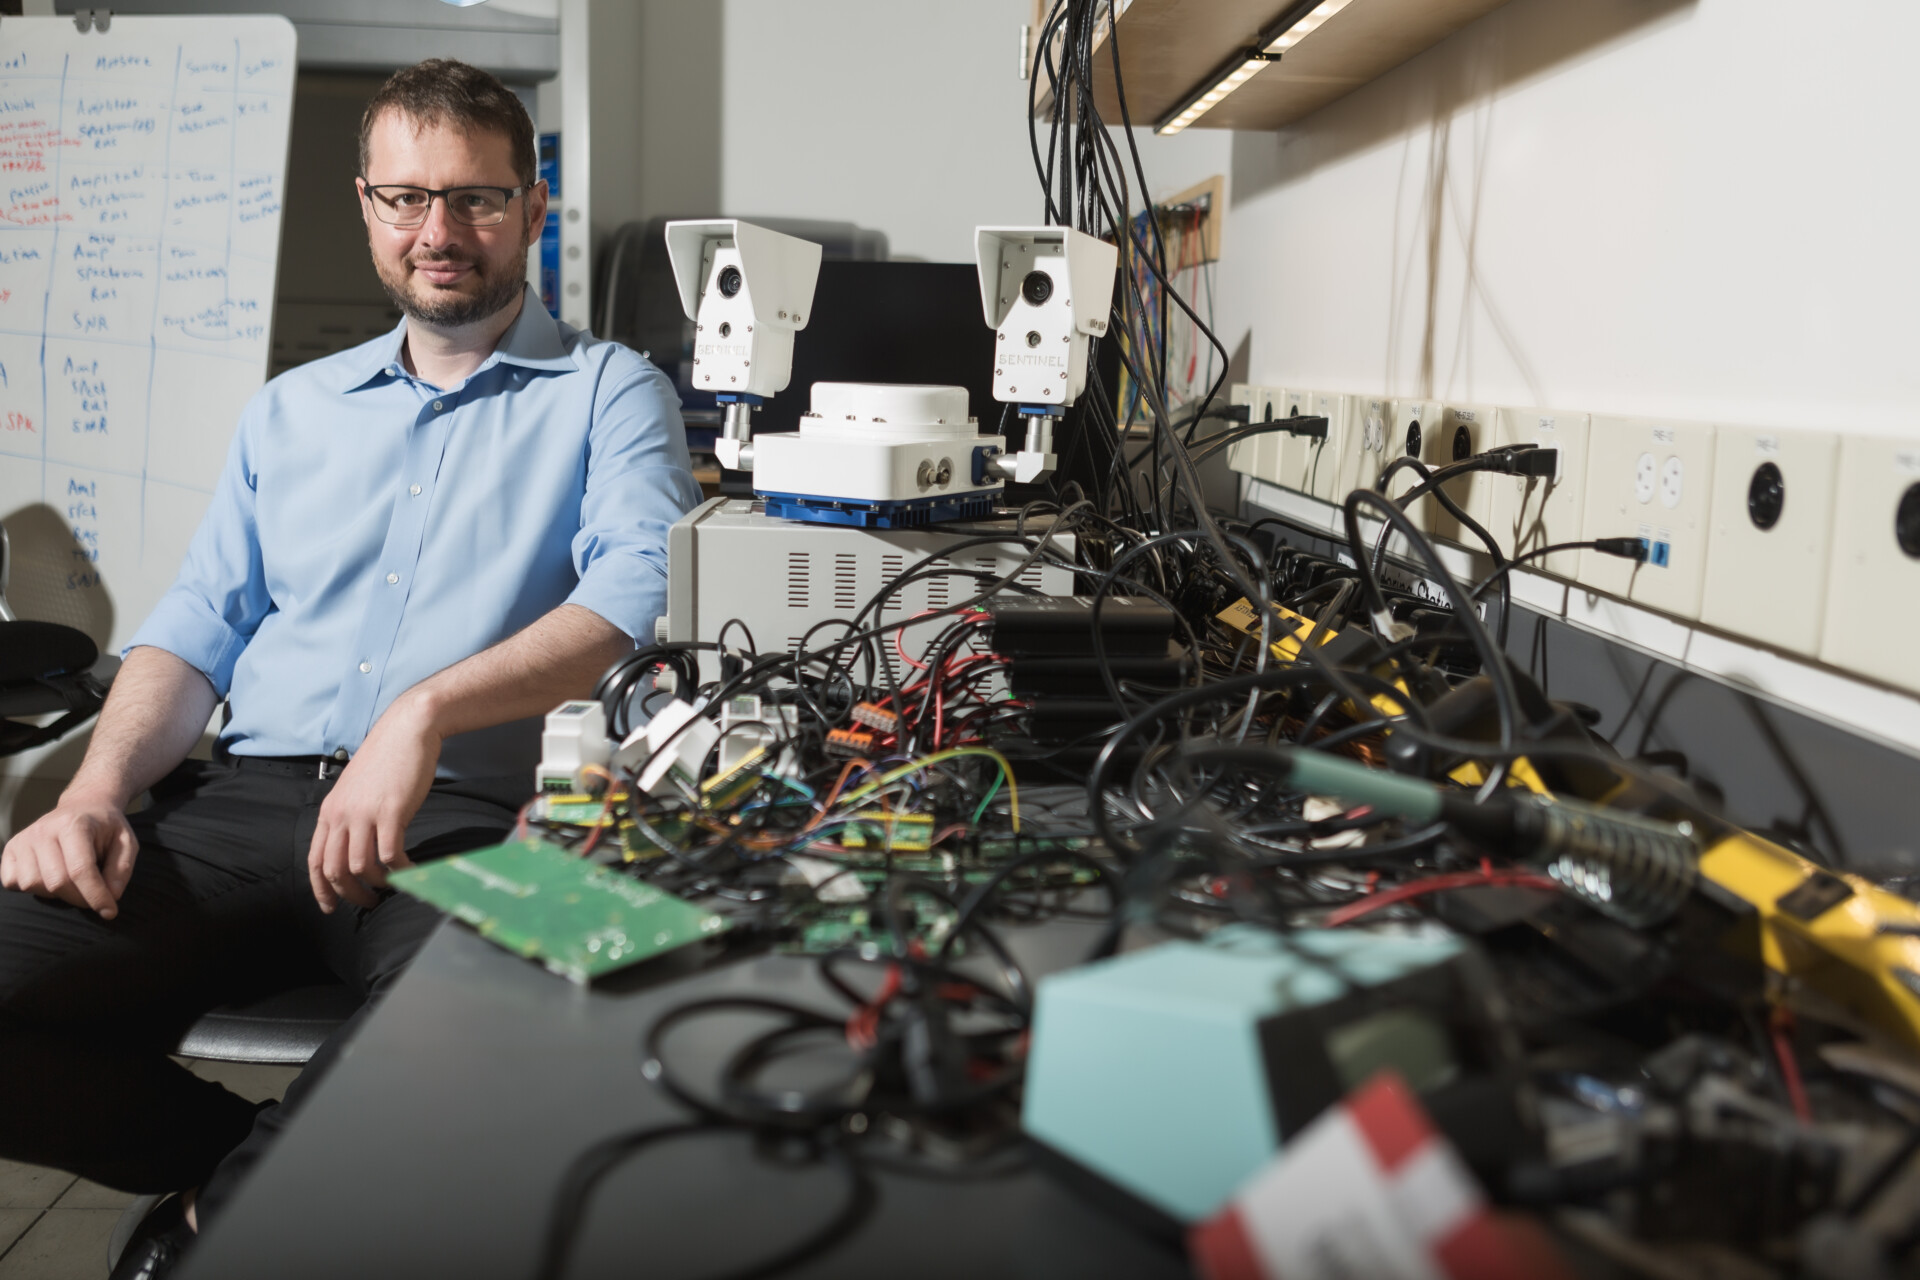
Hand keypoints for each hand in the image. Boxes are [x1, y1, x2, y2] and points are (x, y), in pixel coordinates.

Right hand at [1, 793, 137, 918]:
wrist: (83, 807)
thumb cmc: (105, 828)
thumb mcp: (126, 842)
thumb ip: (122, 869)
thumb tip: (111, 896)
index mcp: (74, 824)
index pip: (80, 870)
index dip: (96, 896)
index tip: (110, 912)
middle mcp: (43, 830)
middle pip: (56, 882)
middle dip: (79, 899)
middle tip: (94, 898)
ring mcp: (23, 839)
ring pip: (32, 885)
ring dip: (56, 894)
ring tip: (73, 883)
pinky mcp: (10, 849)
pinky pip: (12, 882)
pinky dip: (32, 889)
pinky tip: (51, 878)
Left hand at [307, 696, 441, 912]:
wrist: (406, 730)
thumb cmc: (386, 759)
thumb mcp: (355, 790)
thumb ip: (350, 816)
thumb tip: (355, 846)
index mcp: (329, 811)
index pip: (315, 861)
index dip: (321, 890)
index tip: (332, 906)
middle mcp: (341, 815)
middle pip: (334, 870)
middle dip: (350, 894)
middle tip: (368, 902)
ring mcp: (364, 814)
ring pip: (360, 866)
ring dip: (376, 884)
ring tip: (391, 887)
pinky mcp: (390, 812)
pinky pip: (390, 854)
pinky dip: (399, 870)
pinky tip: (410, 870)